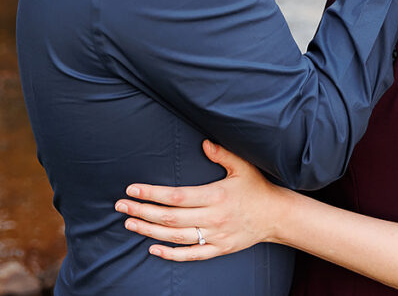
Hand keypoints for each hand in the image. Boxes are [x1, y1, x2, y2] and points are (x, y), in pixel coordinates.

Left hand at [115, 140, 286, 260]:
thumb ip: (223, 154)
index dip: (153, 193)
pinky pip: (191, 255)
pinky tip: (153, 248)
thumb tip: (204, 143)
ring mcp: (215, 236)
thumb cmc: (256, 188)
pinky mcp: (219, 249)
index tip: (133, 189)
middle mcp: (213, 218)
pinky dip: (171, 254)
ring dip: (150, 231)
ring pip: (176, 237)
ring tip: (130, 222)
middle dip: (143, 211)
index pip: (177, 196)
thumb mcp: (243, 166)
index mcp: (216, 196)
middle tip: (121, 205)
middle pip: (170, 218)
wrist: (276, 216)